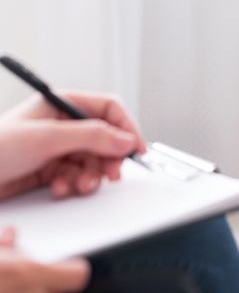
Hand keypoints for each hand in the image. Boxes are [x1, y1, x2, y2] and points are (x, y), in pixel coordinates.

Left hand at [0, 92, 146, 199]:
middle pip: (106, 138)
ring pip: (94, 160)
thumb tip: (126, 139)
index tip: (136, 149)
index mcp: (63, 104)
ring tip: (80, 185)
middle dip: (109, 158)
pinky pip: (78, 175)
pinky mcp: (53, 168)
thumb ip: (92, 136)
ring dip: (90, 176)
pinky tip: (60, 188)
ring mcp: (59, 147)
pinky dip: (73, 184)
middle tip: (112, 174)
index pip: (109, 109)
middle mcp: (64, 124)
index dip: (126, 127)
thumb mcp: (47, 137)